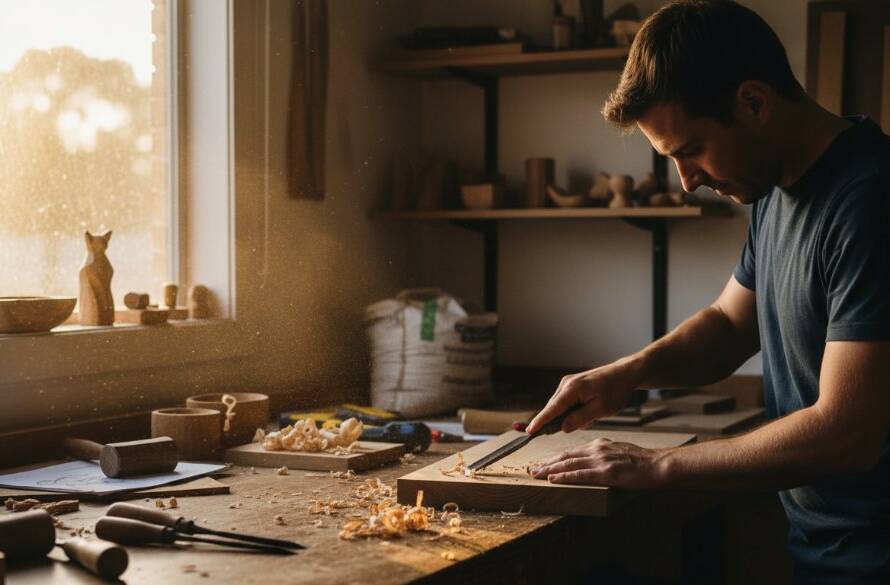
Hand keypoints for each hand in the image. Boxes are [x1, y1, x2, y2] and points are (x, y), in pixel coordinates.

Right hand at [525, 356, 645, 434]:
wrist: (624, 373)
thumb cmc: (616, 390)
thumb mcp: (601, 409)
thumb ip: (580, 419)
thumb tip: (563, 427)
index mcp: (572, 389)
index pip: (551, 409)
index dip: (540, 422)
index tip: (529, 431)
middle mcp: (566, 384)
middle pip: (553, 408)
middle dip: (559, 421)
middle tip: (579, 425)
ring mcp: (568, 382)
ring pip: (560, 406)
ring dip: (569, 415)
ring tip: (592, 415)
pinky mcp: (571, 384)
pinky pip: (566, 401)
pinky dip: (572, 409)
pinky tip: (589, 409)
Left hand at [530, 438, 667, 489]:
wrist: (658, 465)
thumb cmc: (641, 462)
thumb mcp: (618, 451)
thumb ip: (602, 454)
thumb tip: (589, 461)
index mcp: (599, 444)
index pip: (571, 451)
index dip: (554, 458)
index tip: (542, 463)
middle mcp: (597, 449)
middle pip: (565, 456)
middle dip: (546, 463)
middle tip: (532, 469)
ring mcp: (601, 460)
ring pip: (569, 464)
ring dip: (550, 470)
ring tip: (536, 474)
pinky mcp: (606, 472)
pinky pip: (580, 474)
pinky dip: (564, 477)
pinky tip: (554, 479)